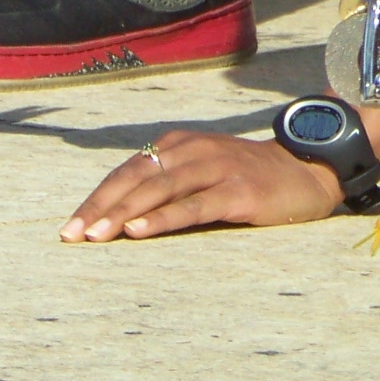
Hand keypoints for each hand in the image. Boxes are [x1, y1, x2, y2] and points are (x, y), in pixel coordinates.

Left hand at [62, 131, 343, 240]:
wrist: (310, 173)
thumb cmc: (249, 180)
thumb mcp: (205, 172)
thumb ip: (169, 183)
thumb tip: (115, 215)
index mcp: (183, 144)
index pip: (128, 170)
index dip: (97, 198)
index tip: (69, 227)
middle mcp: (197, 150)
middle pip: (137, 178)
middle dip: (100, 208)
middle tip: (72, 236)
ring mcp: (219, 167)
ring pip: (160, 189)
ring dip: (123, 213)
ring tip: (97, 236)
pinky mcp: (239, 190)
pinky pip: (194, 205)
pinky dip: (163, 217)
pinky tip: (139, 231)